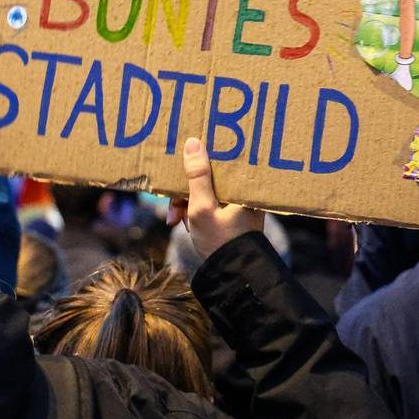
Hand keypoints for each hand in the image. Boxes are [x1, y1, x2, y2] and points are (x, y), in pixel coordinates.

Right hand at [166, 138, 263, 259]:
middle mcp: (244, 191)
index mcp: (245, 186)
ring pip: (204, 190)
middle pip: (209, 176)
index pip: (220, 160)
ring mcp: (237, 202)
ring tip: (177, 221)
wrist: (232, 275)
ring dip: (186, 204)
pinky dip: (194, 211)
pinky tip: (186, 224)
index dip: (199, 160)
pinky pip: (208, 202)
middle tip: (174, 208)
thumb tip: (193, 142)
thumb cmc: (220, 242)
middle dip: (186, 192)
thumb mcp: (202, 208)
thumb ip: (197, 176)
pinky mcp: (231, 213)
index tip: (181, 164)